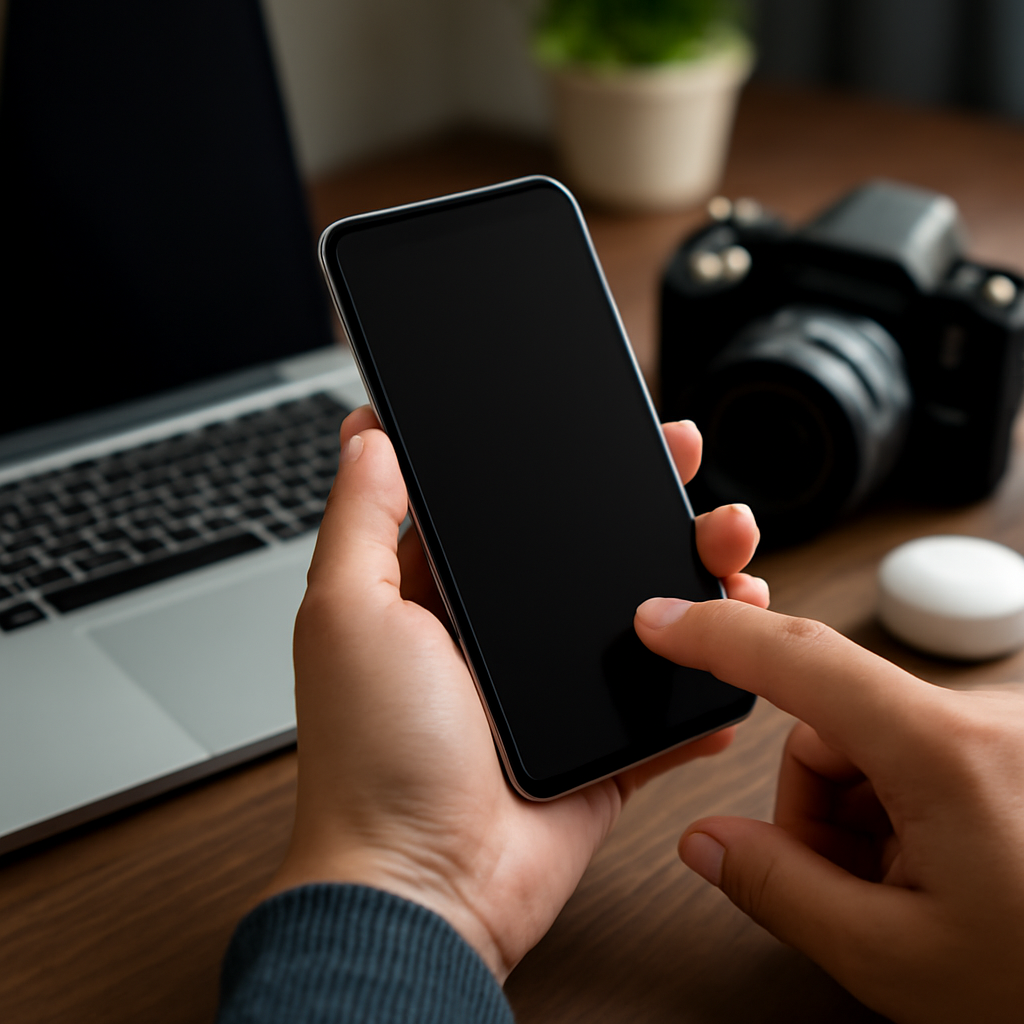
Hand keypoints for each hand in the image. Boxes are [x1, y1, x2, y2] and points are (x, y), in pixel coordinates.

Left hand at [261, 409, 766, 981]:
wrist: (426, 889)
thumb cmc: (372, 757)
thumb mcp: (346, 615)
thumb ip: (359, 522)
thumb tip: (368, 438)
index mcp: (440, 597)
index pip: (506, 507)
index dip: (553, 465)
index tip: (601, 431)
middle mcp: (499, 639)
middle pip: (586, 554)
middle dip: (642, 508)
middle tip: (684, 472)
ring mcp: (554, 695)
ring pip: (640, 620)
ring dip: (692, 584)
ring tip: (732, 556)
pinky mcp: (600, 750)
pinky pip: (665, 706)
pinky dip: (705, 683)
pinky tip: (738, 650)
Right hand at [635, 597, 1023, 1022]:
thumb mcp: (896, 958)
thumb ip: (780, 890)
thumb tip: (707, 842)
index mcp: (944, 752)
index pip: (798, 658)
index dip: (715, 634)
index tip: (661, 619)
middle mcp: (983, 719)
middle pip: (830, 721)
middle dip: (813, 803)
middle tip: (846, 885)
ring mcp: (1007, 729)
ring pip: (874, 741)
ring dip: (861, 813)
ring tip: (913, 892)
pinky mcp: (1018, 744)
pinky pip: (922, 750)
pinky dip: (906, 807)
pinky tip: (945, 873)